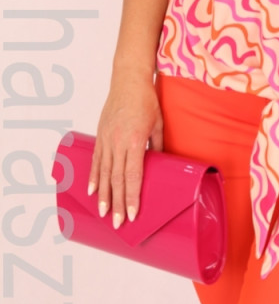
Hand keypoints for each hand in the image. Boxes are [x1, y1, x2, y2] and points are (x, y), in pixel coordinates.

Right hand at [88, 70, 162, 228]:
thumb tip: (162, 165)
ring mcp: (106, 139)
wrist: (128, 80)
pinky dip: (94, 177)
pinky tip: (92, 191)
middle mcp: (118, 142)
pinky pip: (96, 160)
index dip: (132, 196)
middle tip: (118, 224)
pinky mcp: (100, 135)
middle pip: (117, 179)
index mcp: (135, 140)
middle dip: (118, 203)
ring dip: (104, 195)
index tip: (133, 214)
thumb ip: (158, 146)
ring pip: (104, 173)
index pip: (133, 175)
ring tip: (103, 213)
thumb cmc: (146, 100)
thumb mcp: (158, 124)